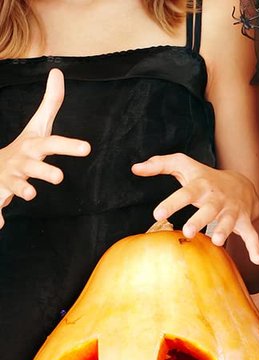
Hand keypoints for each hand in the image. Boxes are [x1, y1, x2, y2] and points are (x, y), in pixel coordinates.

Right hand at [0, 69, 90, 228]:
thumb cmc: (25, 147)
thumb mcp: (37, 126)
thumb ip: (50, 103)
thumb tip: (58, 72)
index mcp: (33, 147)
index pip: (53, 144)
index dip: (69, 146)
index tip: (87, 148)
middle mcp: (22, 161)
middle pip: (35, 166)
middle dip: (44, 170)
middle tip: (59, 176)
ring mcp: (10, 178)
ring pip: (16, 185)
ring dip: (22, 190)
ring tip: (30, 195)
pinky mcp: (0, 193)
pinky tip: (1, 225)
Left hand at [131, 153, 258, 262]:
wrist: (242, 184)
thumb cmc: (205, 178)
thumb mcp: (185, 165)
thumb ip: (160, 165)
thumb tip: (135, 168)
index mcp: (201, 186)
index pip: (185, 193)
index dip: (172, 203)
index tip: (157, 215)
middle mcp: (217, 199)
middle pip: (208, 209)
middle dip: (200, 220)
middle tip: (188, 232)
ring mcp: (232, 211)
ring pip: (229, 222)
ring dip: (224, 232)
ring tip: (217, 242)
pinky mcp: (244, 222)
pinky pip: (252, 235)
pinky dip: (256, 248)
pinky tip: (257, 260)